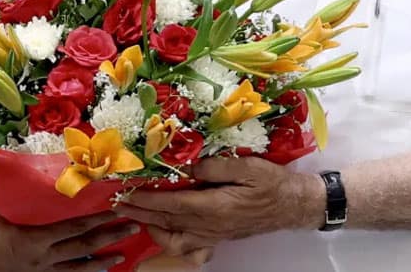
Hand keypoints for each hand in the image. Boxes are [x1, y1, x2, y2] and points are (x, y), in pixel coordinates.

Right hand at [0, 208, 135, 271]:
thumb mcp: (3, 208)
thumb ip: (26, 200)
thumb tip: (41, 179)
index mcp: (36, 239)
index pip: (75, 227)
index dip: (98, 219)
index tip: (116, 210)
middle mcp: (43, 258)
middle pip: (83, 247)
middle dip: (110, 238)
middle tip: (132, 228)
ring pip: (76, 270)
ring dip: (100, 263)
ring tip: (120, 257)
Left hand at [114, 157, 319, 255]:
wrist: (293, 205)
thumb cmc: (273, 183)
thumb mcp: (248, 166)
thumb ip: (216, 166)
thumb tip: (189, 164)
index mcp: (216, 207)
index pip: (172, 205)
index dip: (146, 199)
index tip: (126, 191)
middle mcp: (211, 225)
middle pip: (167, 221)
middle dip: (139, 211)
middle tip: (117, 202)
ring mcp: (214, 234)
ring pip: (174, 238)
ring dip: (151, 226)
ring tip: (135, 213)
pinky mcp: (218, 237)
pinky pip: (188, 246)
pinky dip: (171, 239)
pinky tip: (162, 228)